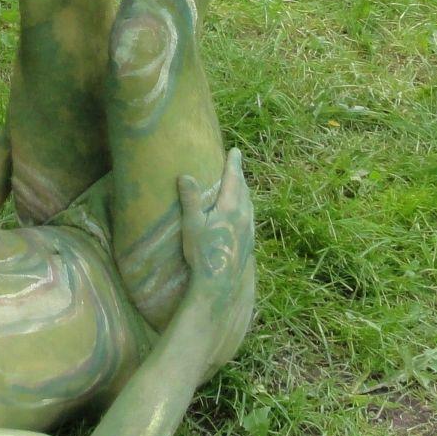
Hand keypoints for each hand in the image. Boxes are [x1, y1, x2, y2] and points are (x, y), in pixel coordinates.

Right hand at [178, 148, 256, 369]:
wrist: (219, 284)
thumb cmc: (202, 253)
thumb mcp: (192, 224)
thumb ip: (191, 199)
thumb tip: (186, 175)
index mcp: (230, 208)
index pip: (233, 180)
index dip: (234, 164)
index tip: (235, 151)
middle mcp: (243, 217)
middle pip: (244, 190)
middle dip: (240, 176)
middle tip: (237, 165)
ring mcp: (248, 231)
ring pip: (249, 204)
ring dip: (245, 192)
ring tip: (241, 186)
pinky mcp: (248, 243)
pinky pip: (250, 218)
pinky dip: (247, 208)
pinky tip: (243, 215)